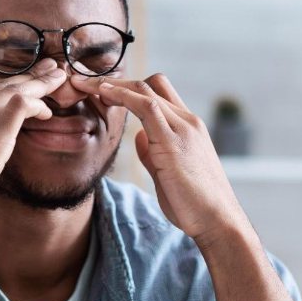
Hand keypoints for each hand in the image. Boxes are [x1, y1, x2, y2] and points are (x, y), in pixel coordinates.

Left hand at [70, 73, 250, 248]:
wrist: (217, 220)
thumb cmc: (193, 203)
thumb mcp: (168, 173)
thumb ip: (153, 152)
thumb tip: (139, 137)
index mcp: (188, 128)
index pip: (159, 94)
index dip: (130, 88)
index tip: (102, 91)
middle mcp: (188, 121)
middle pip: (151, 84)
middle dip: (116, 80)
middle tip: (85, 83)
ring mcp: (183, 128)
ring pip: (145, 90)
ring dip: (112, 84)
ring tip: (84, 83)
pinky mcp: (173, 140)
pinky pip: (146, 106)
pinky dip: (122, 95)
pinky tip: (102, 93)